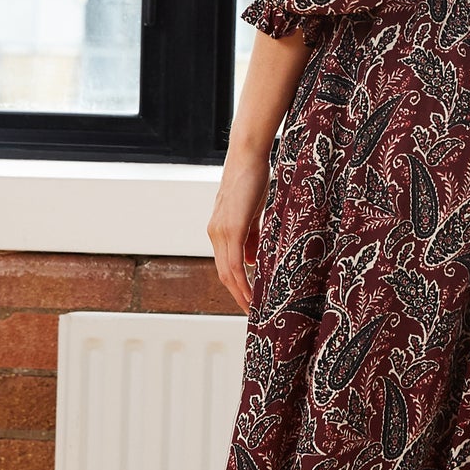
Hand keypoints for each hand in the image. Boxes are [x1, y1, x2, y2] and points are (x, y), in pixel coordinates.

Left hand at [209, 142, 272, 312]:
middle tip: (251, 312)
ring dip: (241, 292)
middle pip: (223, 274)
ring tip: (253, 308)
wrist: (248, 156)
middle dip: (237, 295)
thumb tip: (251, 261)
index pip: (225, 266)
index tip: (249, 300)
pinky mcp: (232, 228)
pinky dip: (243, 280)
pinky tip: (252, 292)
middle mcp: (215, 233)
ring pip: (228, 272)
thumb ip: (251, 238)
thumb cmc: (253, 180)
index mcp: (220, 230)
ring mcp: (221, 231)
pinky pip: (235, 262)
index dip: (236, 285)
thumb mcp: (253, 213)